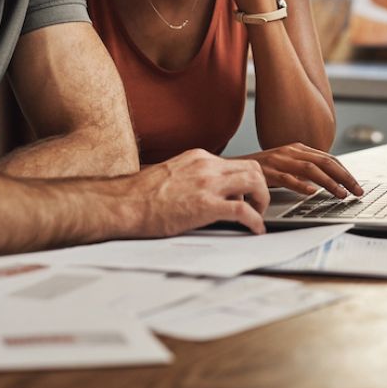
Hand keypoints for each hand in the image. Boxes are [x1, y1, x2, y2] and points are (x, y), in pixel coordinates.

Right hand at [133, 149, 269, 235]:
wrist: (124, 203)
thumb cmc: (140, 195)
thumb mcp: (173, 174)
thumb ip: (193, 178)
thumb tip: (205, 192)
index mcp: (199, 157)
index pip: (237, 163)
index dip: (247, 181)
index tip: (247, 195)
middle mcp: (207, 166)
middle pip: (253, 168)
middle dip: (261, 188)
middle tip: (258, 205)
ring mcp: (207, 184)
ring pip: (255, 182)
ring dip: (262, 201)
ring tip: (258, 216)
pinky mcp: (206, 206)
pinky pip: (243, 211)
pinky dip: (255, 221)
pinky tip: (255, 230)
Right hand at [238, 143, 363, 198]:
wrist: (233, 167)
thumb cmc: (262, 169)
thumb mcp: (286, 164)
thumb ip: (304, 169)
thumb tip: (328, 180)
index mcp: (298, 148)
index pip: (328, 158)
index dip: (345, 172)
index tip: (356, 185)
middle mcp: (291, 152)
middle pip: (325, 162)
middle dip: (344, 177)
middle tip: (357, 191)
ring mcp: (279, 160)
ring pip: (311, 170)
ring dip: (329, 183)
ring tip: (341, 194)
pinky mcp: (267, 172)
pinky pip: (287, 178)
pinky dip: (301, 185)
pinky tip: (312, 193)